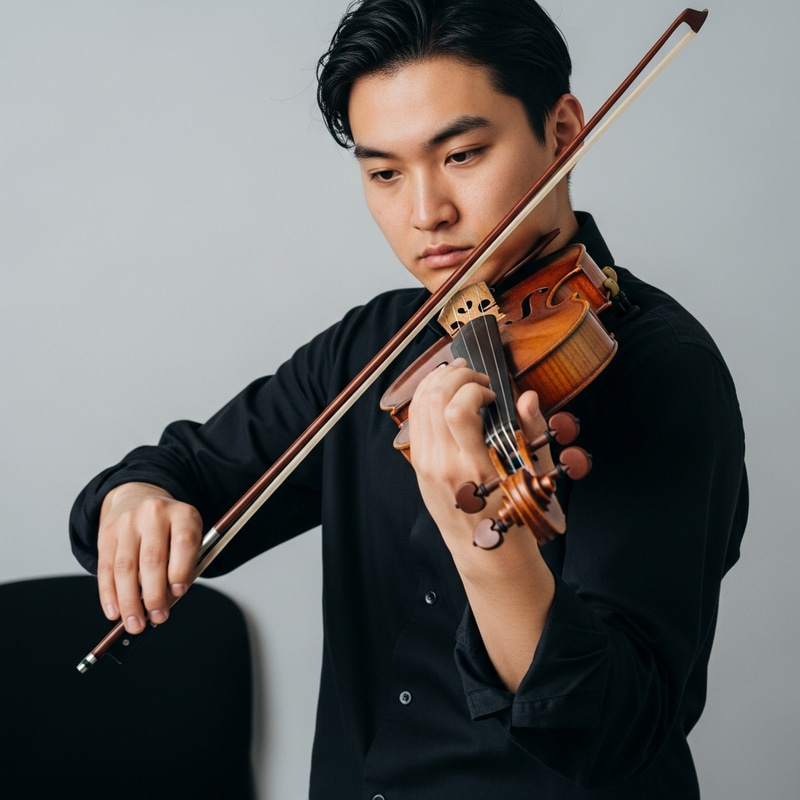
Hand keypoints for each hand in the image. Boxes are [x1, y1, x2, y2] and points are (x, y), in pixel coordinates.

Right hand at [97, 482, 202, 632]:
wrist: (138, 496)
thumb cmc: (169, 526)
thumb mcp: (187, 533)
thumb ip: (184, 562)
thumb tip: (169, 599)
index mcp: (182, 514)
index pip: (184, 542)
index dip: (181, 570)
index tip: (178, 593)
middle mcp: (154, 515)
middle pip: (152, 559)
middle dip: (154, 595)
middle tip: (157, 617)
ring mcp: (127, 523)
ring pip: (126, 568)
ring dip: (129, 602)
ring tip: (135, 623)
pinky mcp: (106, 535)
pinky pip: (106, 569)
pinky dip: (109, 595)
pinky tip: (114, 612)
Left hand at [407, 359, 548, 551]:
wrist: (486, 552)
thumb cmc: (514, 515)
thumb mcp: (532, 474)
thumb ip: (530, 431)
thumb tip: (527, 396)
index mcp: (475, 468)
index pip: (458, 412)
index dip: (474, 389)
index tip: (492, 392)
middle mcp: (444, 465)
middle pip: (433, 401)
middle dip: (454, 375)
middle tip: (475, 374)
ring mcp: (427, 465)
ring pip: (419, 406)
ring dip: (437, 381)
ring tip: (457, 373)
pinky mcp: (419, 465)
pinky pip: (415, 421)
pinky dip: (425, 398)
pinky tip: (442, 391)